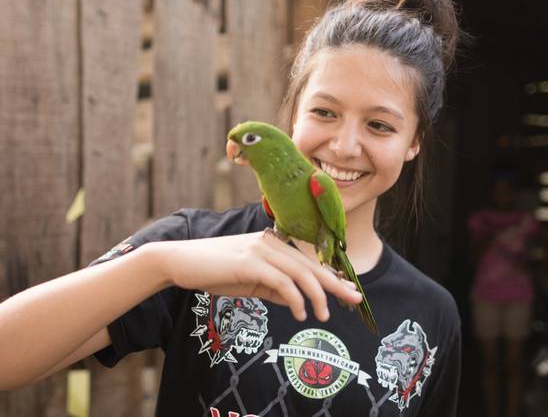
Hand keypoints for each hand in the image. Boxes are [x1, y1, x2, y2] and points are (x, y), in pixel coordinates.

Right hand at [151, 231, 361, 321]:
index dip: (330, 276)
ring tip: (325, 315)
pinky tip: (300, 313)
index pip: (308, 262)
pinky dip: (294, 298)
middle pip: (311, 265)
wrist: (181, 262)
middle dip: (335, 284)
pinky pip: (281, 281)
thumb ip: (275, 288)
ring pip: (300, 273)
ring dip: (317, 295)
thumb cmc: (214, 271)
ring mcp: (261, 250)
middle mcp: (271, 243)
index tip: (349, 290)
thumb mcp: (250, 282)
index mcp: (274, 245)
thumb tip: (298, 302)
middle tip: (355, 299)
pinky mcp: (250, 262)